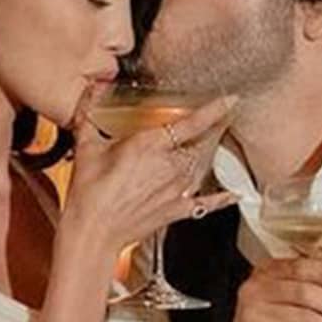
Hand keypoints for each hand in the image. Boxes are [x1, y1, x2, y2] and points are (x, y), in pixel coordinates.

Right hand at [59, 91, 237, 256]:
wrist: (93, 231)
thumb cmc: (89, 191)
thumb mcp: (87, 147)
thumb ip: (89, 113)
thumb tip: (90, 89)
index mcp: (152, 145)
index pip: (192, 123)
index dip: (214, 110)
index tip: (230, 100)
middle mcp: (171, 166)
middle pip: (200, 144)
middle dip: (209, 133)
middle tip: (218, 123)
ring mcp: (177, 190)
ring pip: (201, 167)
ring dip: (207, 156)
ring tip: (212, 146)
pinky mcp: (177, 210)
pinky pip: (206, 203)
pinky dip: (222, 198)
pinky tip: (234, 194)